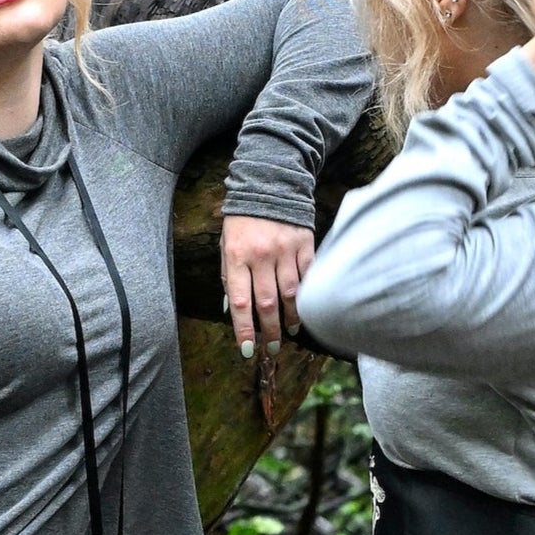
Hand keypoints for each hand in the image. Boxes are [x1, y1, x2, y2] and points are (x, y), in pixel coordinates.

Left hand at [222, 215, 316, 357]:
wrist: (268, 184)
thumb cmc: (242, 222)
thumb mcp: (226, 246)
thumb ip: (228, 277)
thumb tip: (231, 311)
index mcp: (237, 257)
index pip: (240, 302)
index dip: (244, 330)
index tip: (247, 350)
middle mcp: (261, 255)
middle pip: (267, 303)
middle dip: (269, 330)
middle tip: (271, 348)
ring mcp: (285, 250)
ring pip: (290, 293)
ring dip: (291, 317)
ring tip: (290, 331)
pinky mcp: (304, 244)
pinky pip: (307, 276)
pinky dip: (306, 295)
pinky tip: (306, 308)